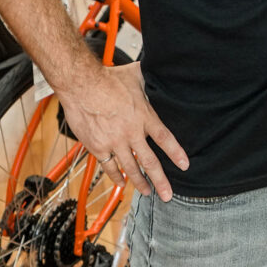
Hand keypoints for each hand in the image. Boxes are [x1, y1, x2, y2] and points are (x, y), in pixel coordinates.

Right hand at [58, 60, 188, 199]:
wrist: (82, 85)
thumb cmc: (109, 78)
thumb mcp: (136, 76)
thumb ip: (148, 81)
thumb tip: (158, 71)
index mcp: (144, 116)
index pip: (165, 139)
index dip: (176, 153)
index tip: (185, 166)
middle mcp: (132, 133)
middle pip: (150, 162)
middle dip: (160, 180)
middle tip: (167, 195)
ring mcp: (114, 142)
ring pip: (130, 168)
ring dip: (140, 182)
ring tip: (148, 192)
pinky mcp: (98, 147)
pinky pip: (109, 166)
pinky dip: (116, 176)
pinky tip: (122, 184)